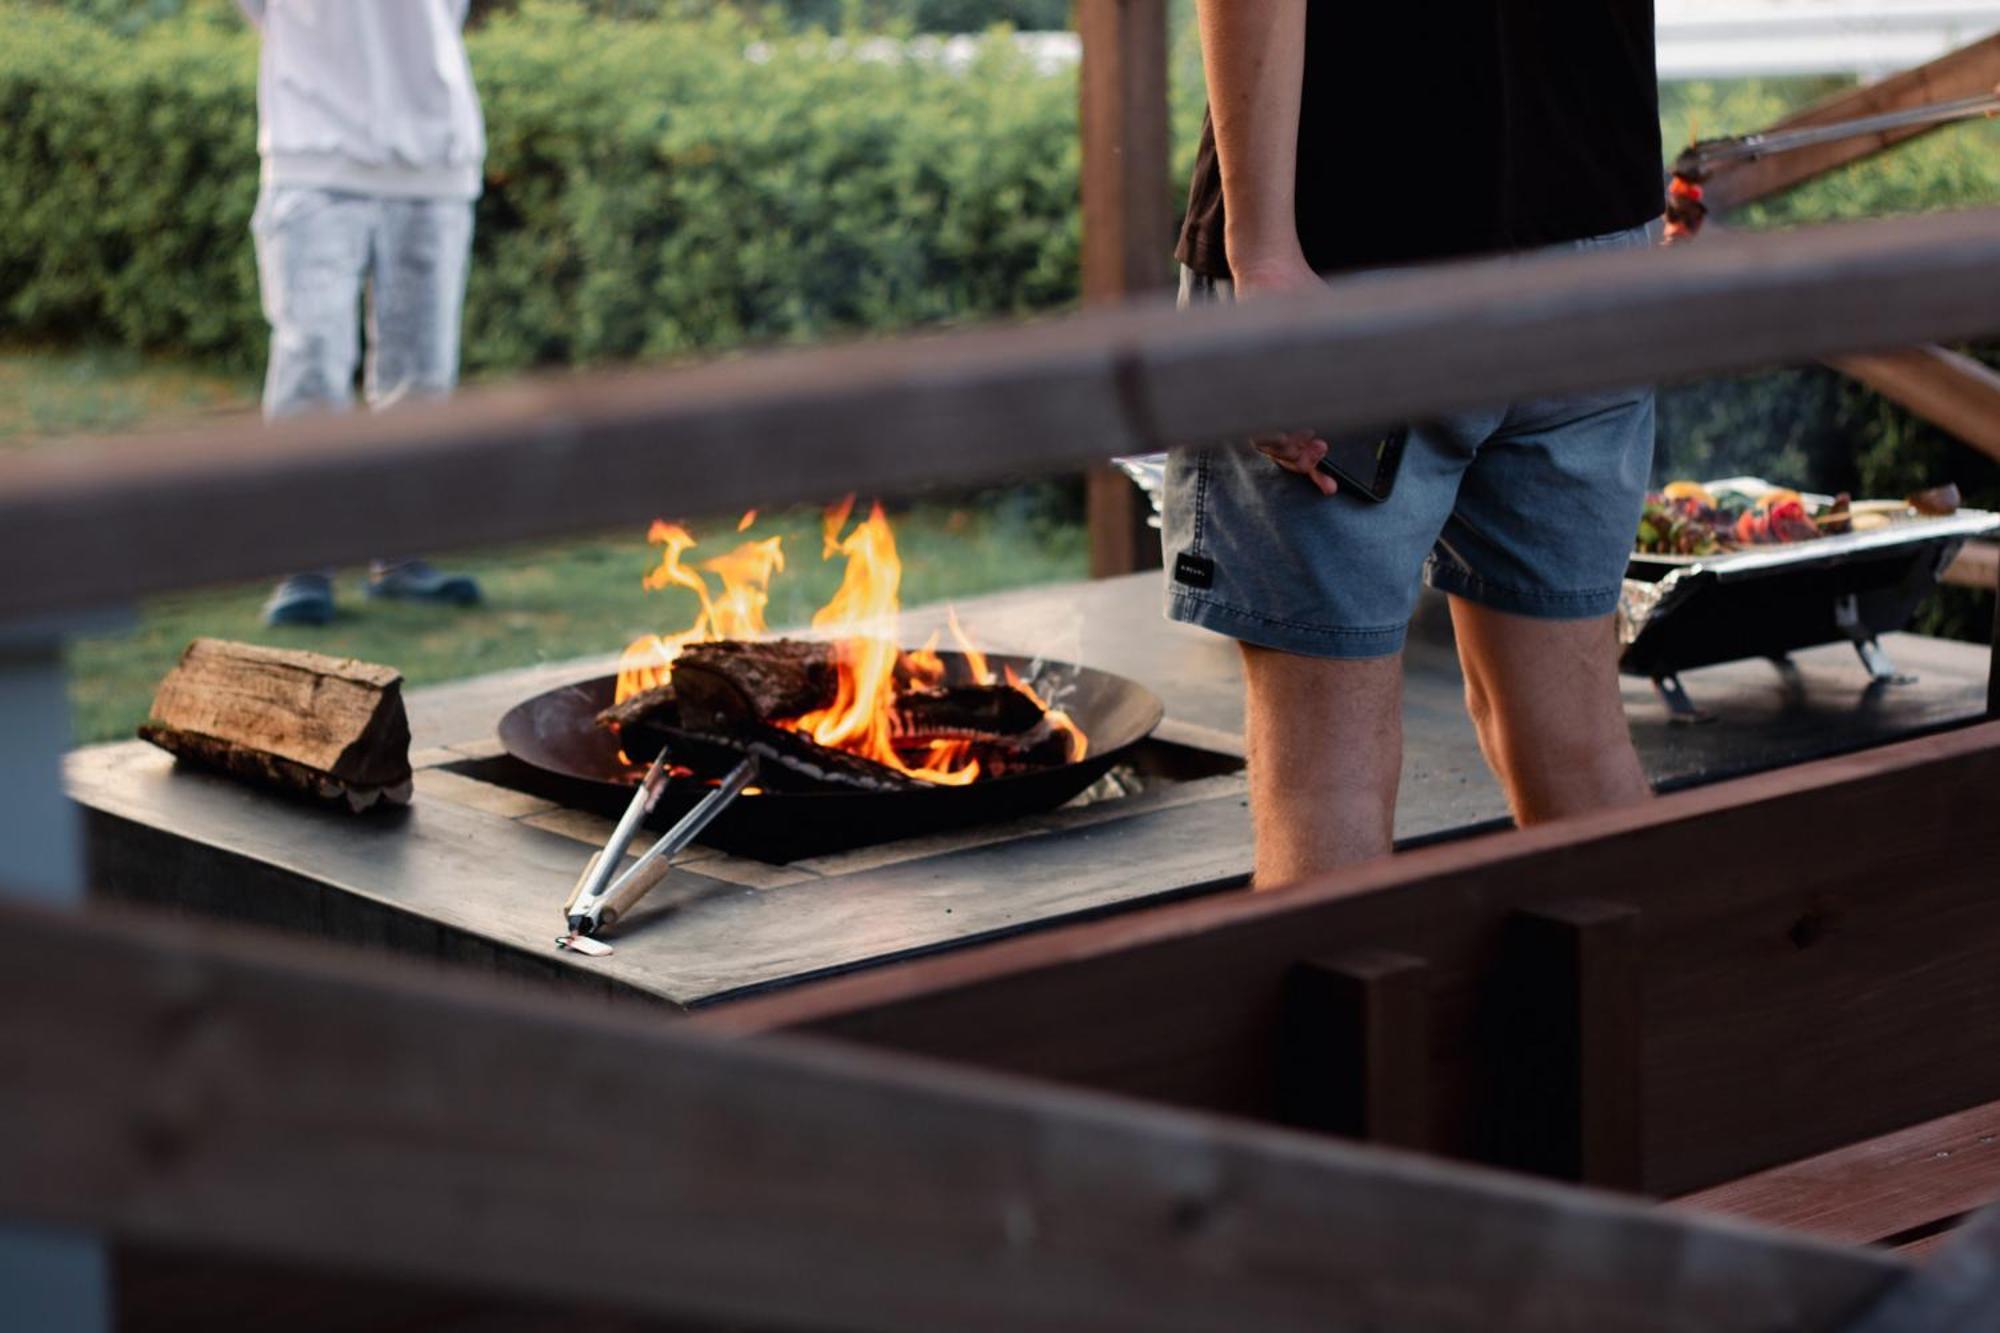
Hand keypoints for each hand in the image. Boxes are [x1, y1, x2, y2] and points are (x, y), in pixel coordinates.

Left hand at [1228, 251, 1336, 496]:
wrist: (1272, 271)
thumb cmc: (1297, 301)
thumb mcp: (1329, 337)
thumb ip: (1340, 364)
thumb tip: (1376, 379)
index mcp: (1275, 390)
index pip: (1284, 444)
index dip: (1305, 470)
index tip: (1329, 486)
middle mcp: (1258, 392)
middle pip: (1273, 450)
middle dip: (1299, 462)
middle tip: (1321, 455)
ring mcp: (1249, 385)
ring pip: (1265, 441)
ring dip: (1291, 450)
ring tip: (1314, 444)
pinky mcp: (1245, 375)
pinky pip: (1257, 418)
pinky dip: (1278, 432)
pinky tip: (1300, 432)